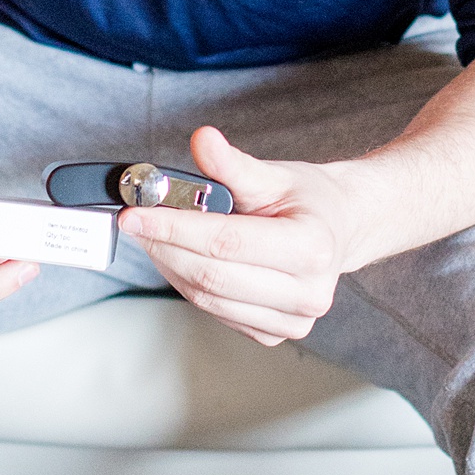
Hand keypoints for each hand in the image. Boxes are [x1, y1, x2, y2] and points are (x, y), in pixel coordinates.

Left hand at [120, 126, 365, 345]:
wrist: (339, 229)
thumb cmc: (308, 202)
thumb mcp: (275, 175)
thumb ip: (233, 164)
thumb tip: (202, 140)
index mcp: (312, 248)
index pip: (225, 242)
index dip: (173, 226)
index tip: (134, 213)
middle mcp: (308, 293)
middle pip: (211, 275)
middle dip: (163, 246)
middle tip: (136, 221)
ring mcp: (293, 320)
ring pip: (207, 298)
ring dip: (170, 266)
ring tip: (156, 236)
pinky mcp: (274, 334)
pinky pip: (216, 312)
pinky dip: (190, 284)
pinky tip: (183, 258)